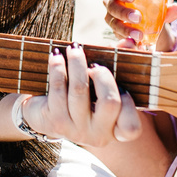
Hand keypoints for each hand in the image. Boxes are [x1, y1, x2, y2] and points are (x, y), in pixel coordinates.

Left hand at [22, 44, 140, 146]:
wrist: (46, 115)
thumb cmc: (84, 96)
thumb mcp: (102, 85)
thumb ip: (119, 62)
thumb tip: (128, 41)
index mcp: (115, 130)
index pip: (130, 128)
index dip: (128, 104)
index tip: (120, 83)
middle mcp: (97, 135)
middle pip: (109, 102)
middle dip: (103, 75)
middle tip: (94, 63)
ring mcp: (75, 130)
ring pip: (80, 91)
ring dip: (77, 64)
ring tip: (74, 48)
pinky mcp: (53, 121)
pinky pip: (57, 89)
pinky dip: (57, 68)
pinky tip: (56, 56)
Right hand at [104, 0, 176, 48]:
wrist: (149, 19)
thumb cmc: (151, 3)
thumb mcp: (159, 2)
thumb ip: (168, 6)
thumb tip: (176, 8)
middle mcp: (112, 2)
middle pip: (110, 6)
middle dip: (123, 12)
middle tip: (138, 17)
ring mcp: (112, 17)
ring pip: (112, 22)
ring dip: (125, 29)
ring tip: (139, 35)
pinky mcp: (115, 30)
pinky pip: (117, 35)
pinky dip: (126, 39)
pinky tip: (135, 42)